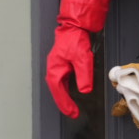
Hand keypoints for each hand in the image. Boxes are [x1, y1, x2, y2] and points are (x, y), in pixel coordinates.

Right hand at [45, 0, 121, 118]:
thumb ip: (84, 76)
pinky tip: (73, 90)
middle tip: (73, 113)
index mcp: (55, 71)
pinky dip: (67, 88)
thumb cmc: (75, 39)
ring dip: (65, 97)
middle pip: (57, 91)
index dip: (66, 105)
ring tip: (72, 106)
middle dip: (64, 103)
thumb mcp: (83, 59)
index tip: (73, 113)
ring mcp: (57, 66)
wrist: (75, 25)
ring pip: (59, 86)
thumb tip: (84, 91)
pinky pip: (63, 80)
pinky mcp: (63, 63)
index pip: (59, 93)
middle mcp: (54, 70)